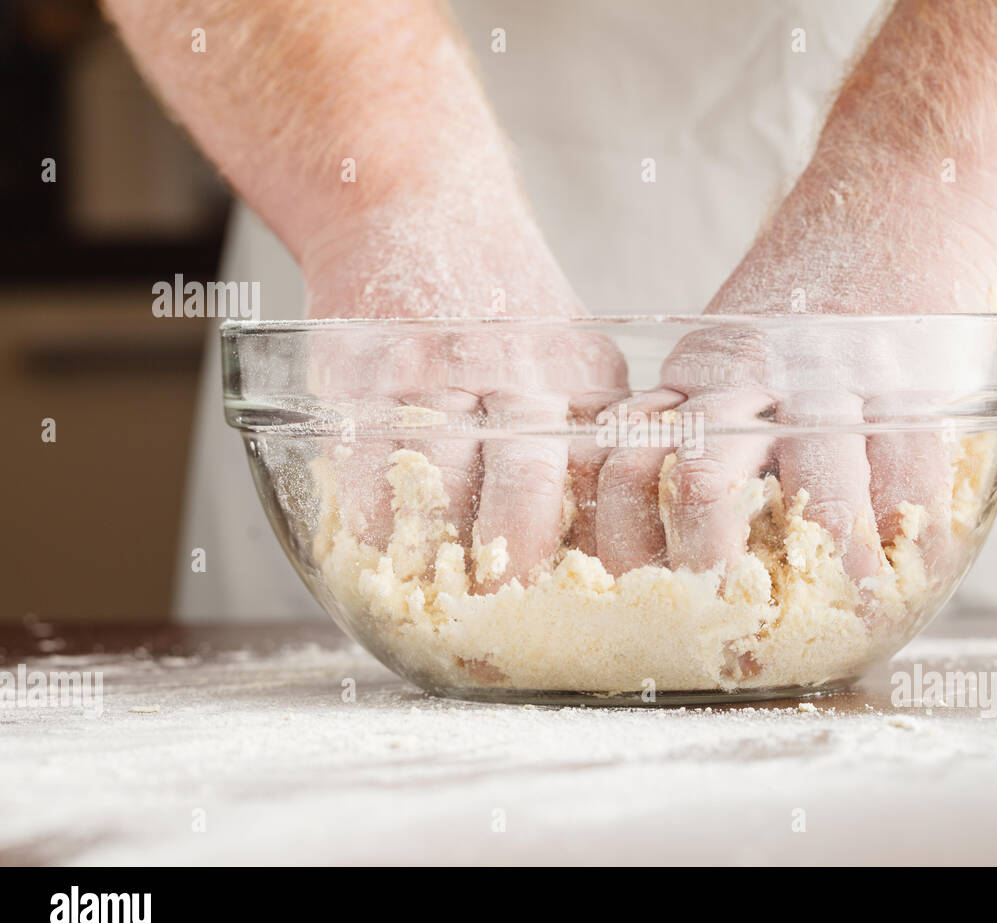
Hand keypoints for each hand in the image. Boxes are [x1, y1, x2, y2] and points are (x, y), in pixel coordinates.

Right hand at [302, 204, 626, 590]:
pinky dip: (370, 515)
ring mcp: (439, 366)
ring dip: (433, 551)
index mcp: (582, 375)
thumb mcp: (572, 347)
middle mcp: (518, 368)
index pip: (598, 478)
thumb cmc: (501, 297)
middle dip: (515, 561)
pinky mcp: (370, 365)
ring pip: (441, 480)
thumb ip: (583, 428)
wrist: (415, 202)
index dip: (591, 547)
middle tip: (503, 614)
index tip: (583, 598)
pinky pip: (367, 456)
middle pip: (526, 486)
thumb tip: (597, 532)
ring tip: (433, 597)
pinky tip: (375, 550)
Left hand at [593, 160, 996, 590]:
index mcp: (698, 376)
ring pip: (817, 498)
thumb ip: (706, 419)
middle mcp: (755, 376)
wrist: (902, 186)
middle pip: (705, 486)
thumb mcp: (732, 342)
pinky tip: (913, 567)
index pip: (631, 467)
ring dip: (834, 575)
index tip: (640, 601)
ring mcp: (836, 376)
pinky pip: (912, 477)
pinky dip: (914, 538)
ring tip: (847, 614)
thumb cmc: (814, 282)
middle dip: (716, 574)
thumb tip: (677, 518)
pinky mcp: (911, 375)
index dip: (625, 545)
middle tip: (734, 632)